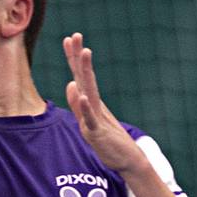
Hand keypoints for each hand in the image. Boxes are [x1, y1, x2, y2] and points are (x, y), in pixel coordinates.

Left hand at [63, 33, 146, 174]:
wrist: (128, 161)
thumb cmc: (108, 139)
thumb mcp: (89, 120)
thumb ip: (77, 104)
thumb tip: (70, 84)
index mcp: (91, 101)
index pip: (80, 76)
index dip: (73, 58)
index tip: (69, 38)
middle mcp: (94, 105)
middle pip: (84, 77)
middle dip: (78, 57)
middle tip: (76, 35)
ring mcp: (96, 117)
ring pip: (89, 91)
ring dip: (85, 72)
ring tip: (84, 52)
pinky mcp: (97, 132)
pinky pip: (90, 118)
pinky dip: (85, 107)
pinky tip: (81, 94)